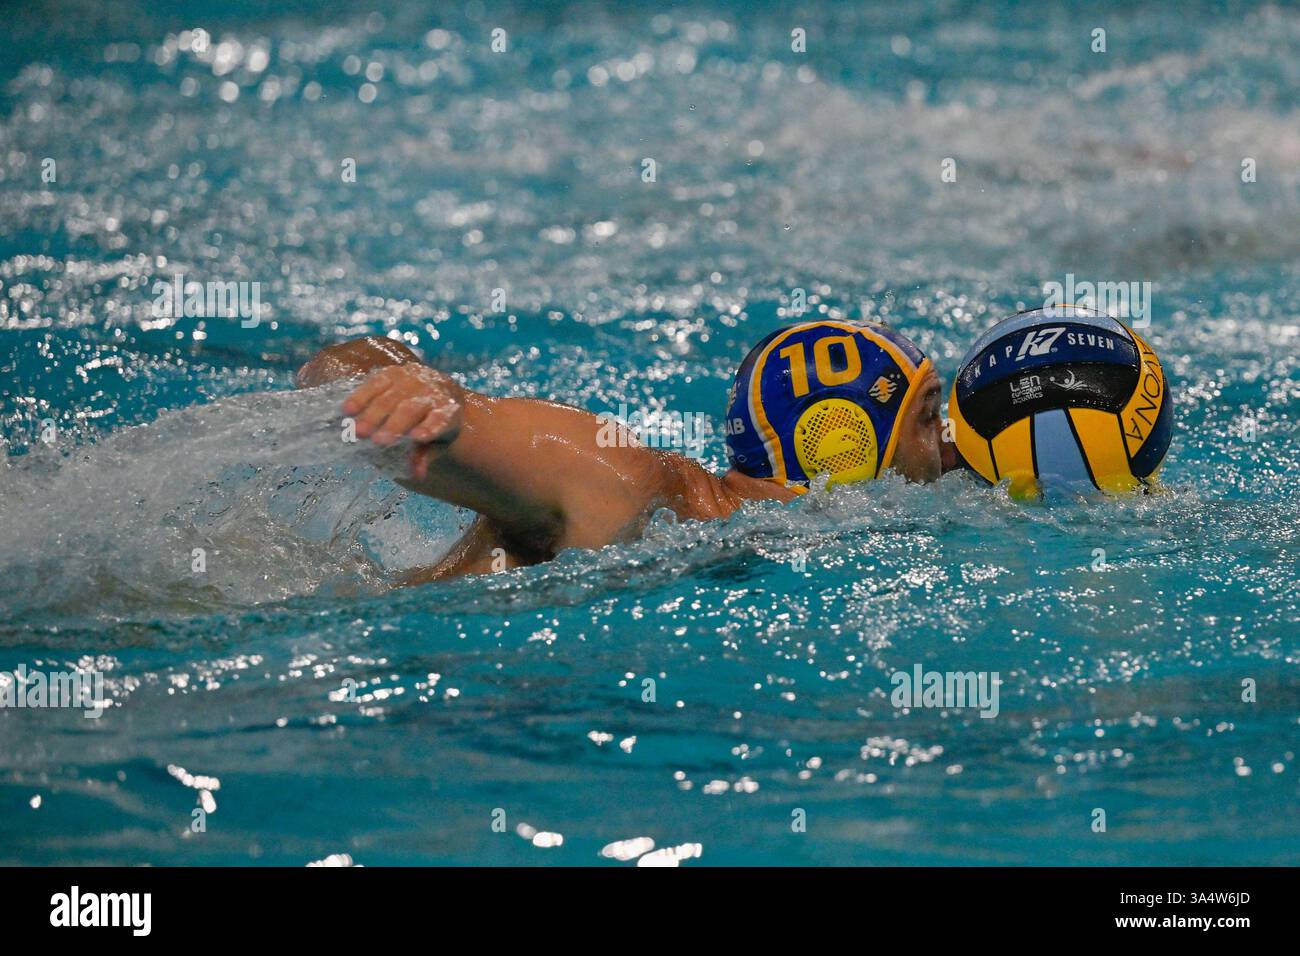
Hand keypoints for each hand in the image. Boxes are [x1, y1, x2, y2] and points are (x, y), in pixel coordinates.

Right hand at [342, 364, 464, 449]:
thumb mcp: (438, 441)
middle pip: (410, 409)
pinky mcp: (392, 373)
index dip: (430, 427)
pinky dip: (360, 397)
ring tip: (357, 431)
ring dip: (372, 414)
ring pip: (389, 397)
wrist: (441, 388)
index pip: (441, 419)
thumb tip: (417, 474)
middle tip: (376, 441)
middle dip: (393, 425)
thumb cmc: (437, 421)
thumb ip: (425, 455)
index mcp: (447, 409)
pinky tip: (347, 410)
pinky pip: (374, 383)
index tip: (419, 437)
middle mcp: (430, 391)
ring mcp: (411, 379)